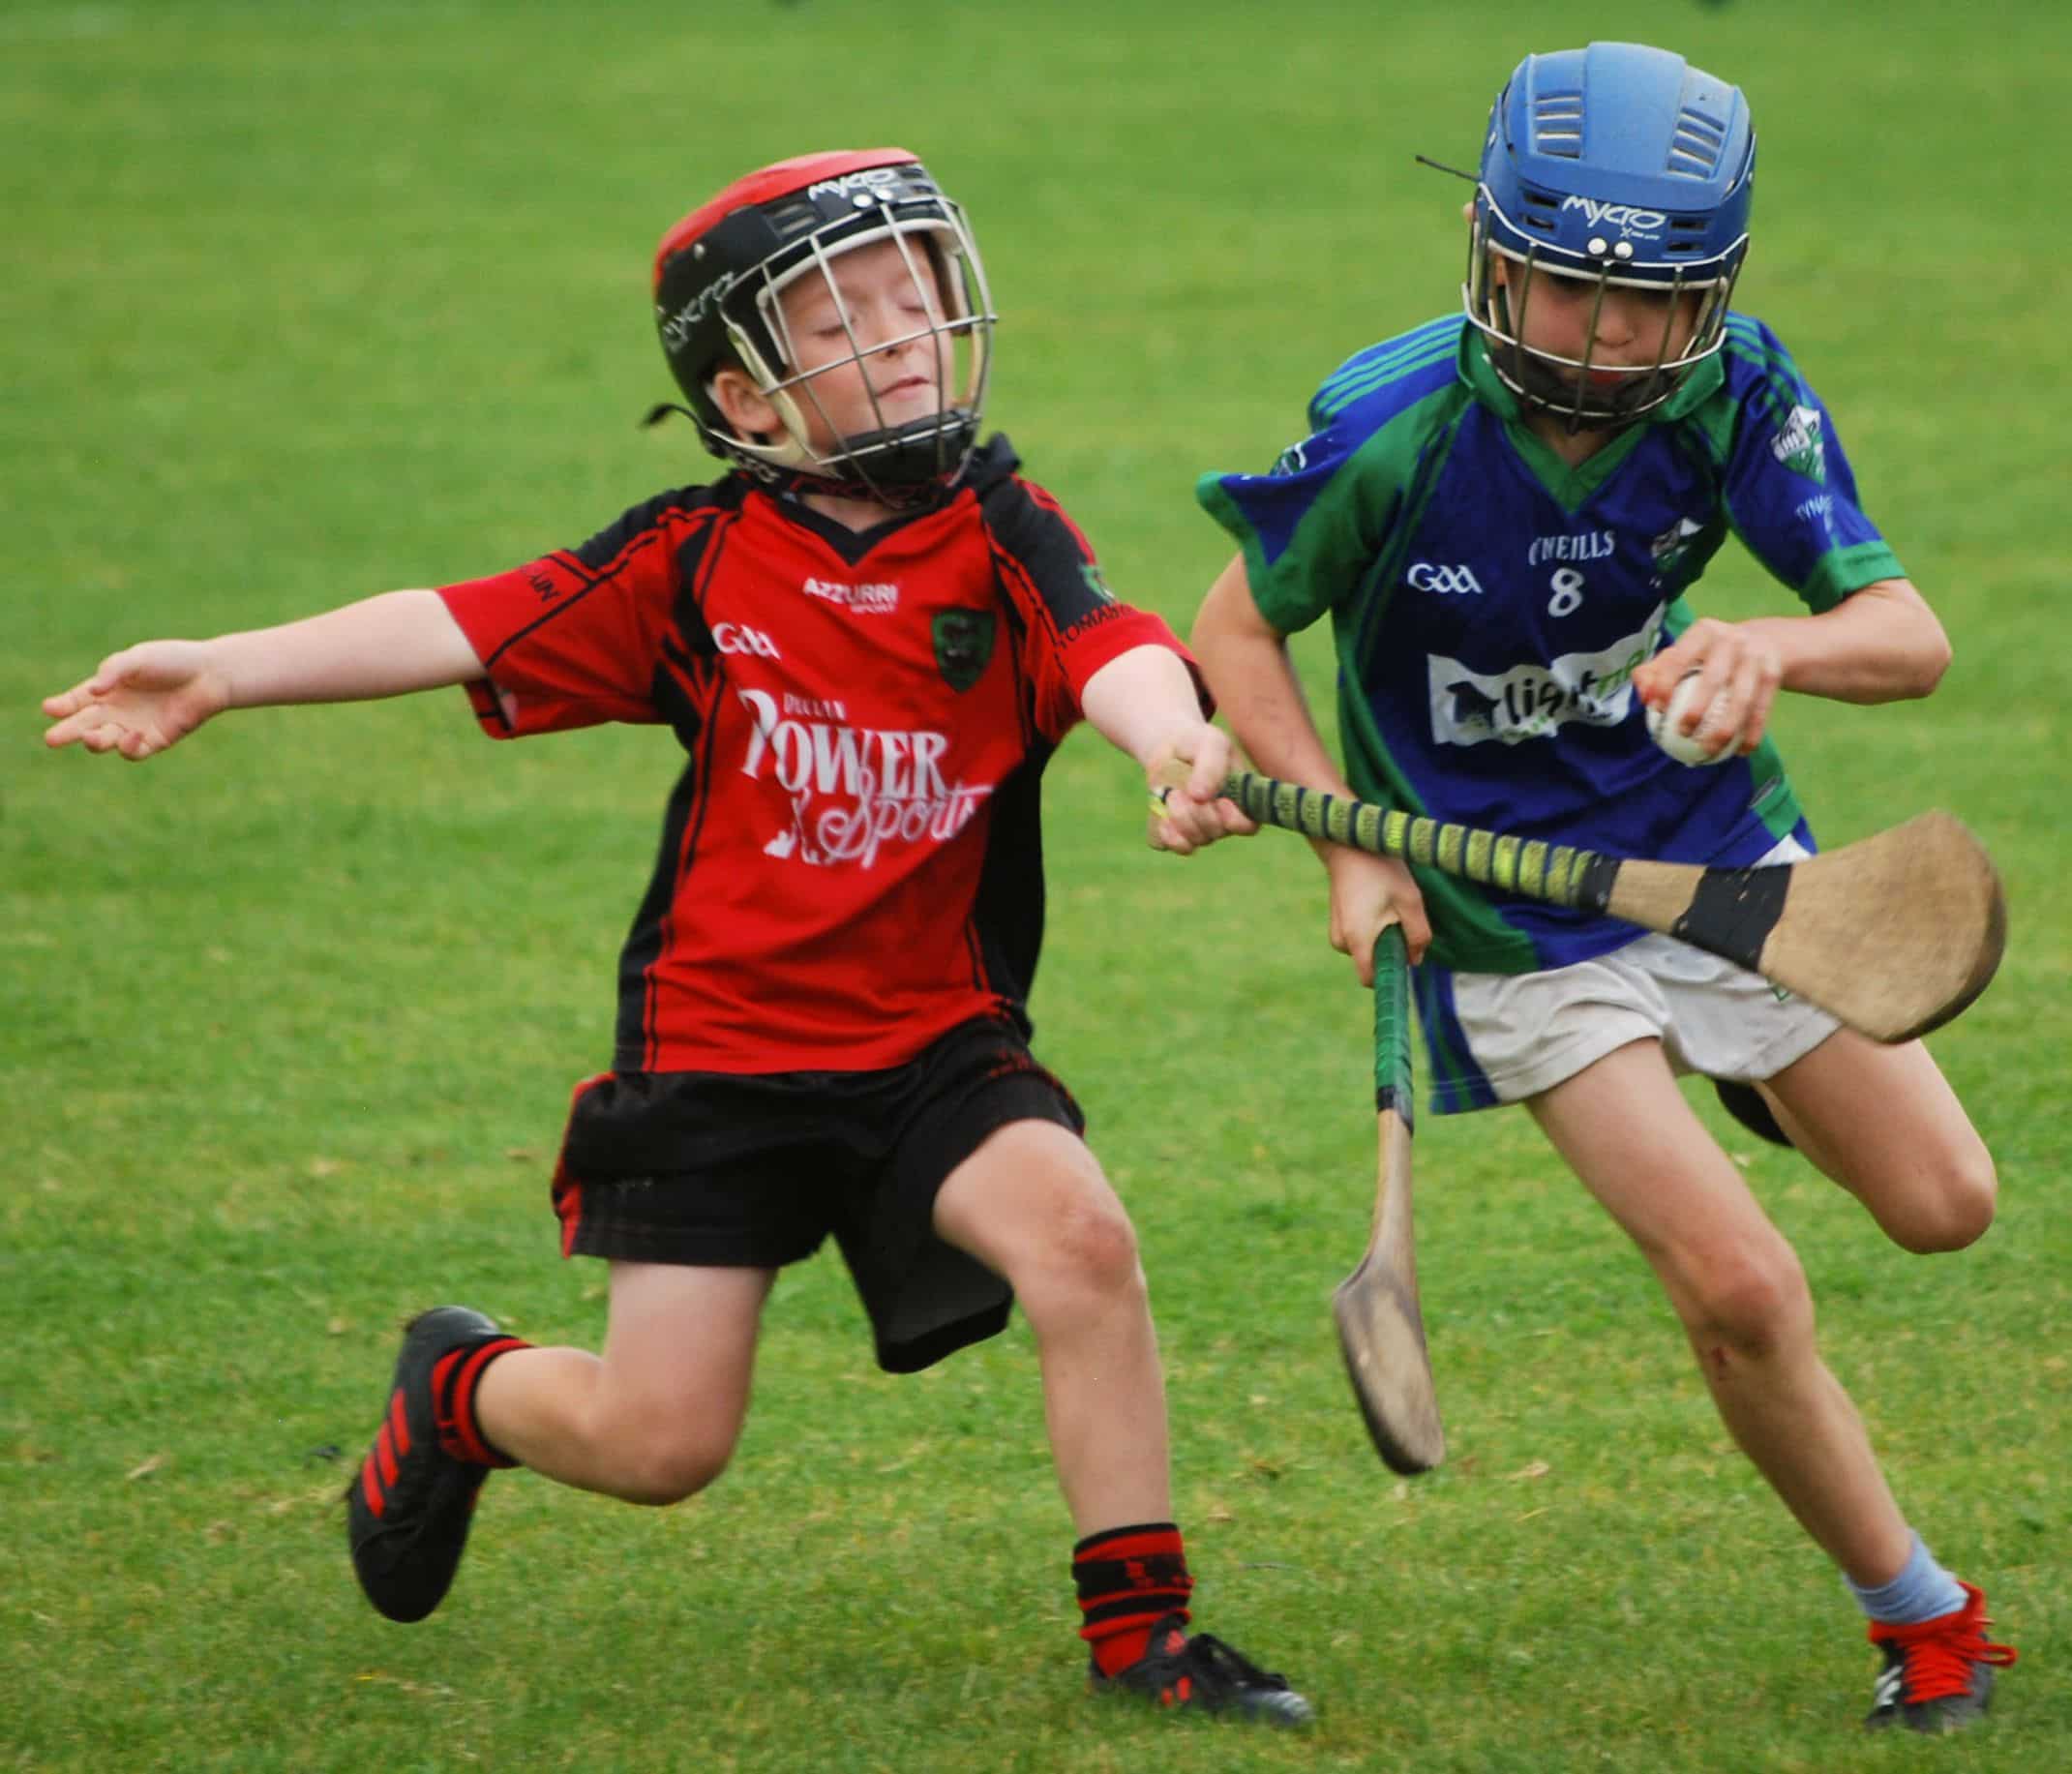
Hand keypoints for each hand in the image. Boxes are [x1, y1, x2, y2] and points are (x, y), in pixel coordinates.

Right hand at [42, 641, 230, 760]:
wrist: (210, 675)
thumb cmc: (173, 661)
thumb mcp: (138, 659)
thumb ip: (114, 671)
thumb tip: (94, 690)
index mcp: (108, 688)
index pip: (77, 700)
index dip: (62, 706)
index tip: (50, 708)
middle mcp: (117, 710)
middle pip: (84, 725)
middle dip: (67, 733)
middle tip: (51, 740)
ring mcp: (134, 726)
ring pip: (105, 741)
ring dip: (95, 742)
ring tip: (91, 737)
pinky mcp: (155, 740)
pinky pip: (133, 750)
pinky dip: (127, 747)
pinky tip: (131, 735)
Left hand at [1144, 725, 1258, 854]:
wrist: (1169, 745)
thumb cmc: (1199, 743)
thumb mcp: (1211, 743)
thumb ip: (1211, 766)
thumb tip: (1200, 796)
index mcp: (1240, 800)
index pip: (1248, 826)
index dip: (1236, 822)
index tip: (1222, 803)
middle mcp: (1222, 820)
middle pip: (1216, 833)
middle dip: (1197, 814)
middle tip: (1179, 792)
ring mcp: (1199, 829)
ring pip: (1194, 841)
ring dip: (1180, 820)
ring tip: (1170, 795)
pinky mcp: (1175, 833)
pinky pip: (1170, 845)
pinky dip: (1166, 835)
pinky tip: (1162, 817)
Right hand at [1329, 848, 1429, 980]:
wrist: (1349, 843)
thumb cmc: (1381, 870)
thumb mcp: (1410, 901)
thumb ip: (1419, 935)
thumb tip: (1416, 960)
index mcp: (1357, 939)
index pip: (1369, 979)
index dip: (1389, 975)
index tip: (1405, 958)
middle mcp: (1340, 940)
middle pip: (1371, 962)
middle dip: (1389, 949)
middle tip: (1399, 917)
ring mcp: (1335, 930)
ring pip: (1366, 948)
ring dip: (1381, 935)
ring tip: (1387, 904)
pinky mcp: (1336, 921)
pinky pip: (1359, 936)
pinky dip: (1372, 927)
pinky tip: (1376, 901)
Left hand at [1631, 618, 1782, 757]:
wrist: (1760, 641)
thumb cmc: (1705, 655)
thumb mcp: (1679, 654)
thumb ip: (1653, 673)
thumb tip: (1645, 698)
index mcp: (1704, 631)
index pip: (1679, 657)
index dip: (1665, 683)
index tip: (1656, 709)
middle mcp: (1733, 639)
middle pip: (1714, 678)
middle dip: (1697, 708)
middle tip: (1683, 733)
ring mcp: (1756, 656)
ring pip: (1742, 698)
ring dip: (1725, 729)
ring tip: (1708, 751)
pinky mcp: (1773, 674)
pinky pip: (1762, 709)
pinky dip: (1752, 733)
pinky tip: (1739, 753)